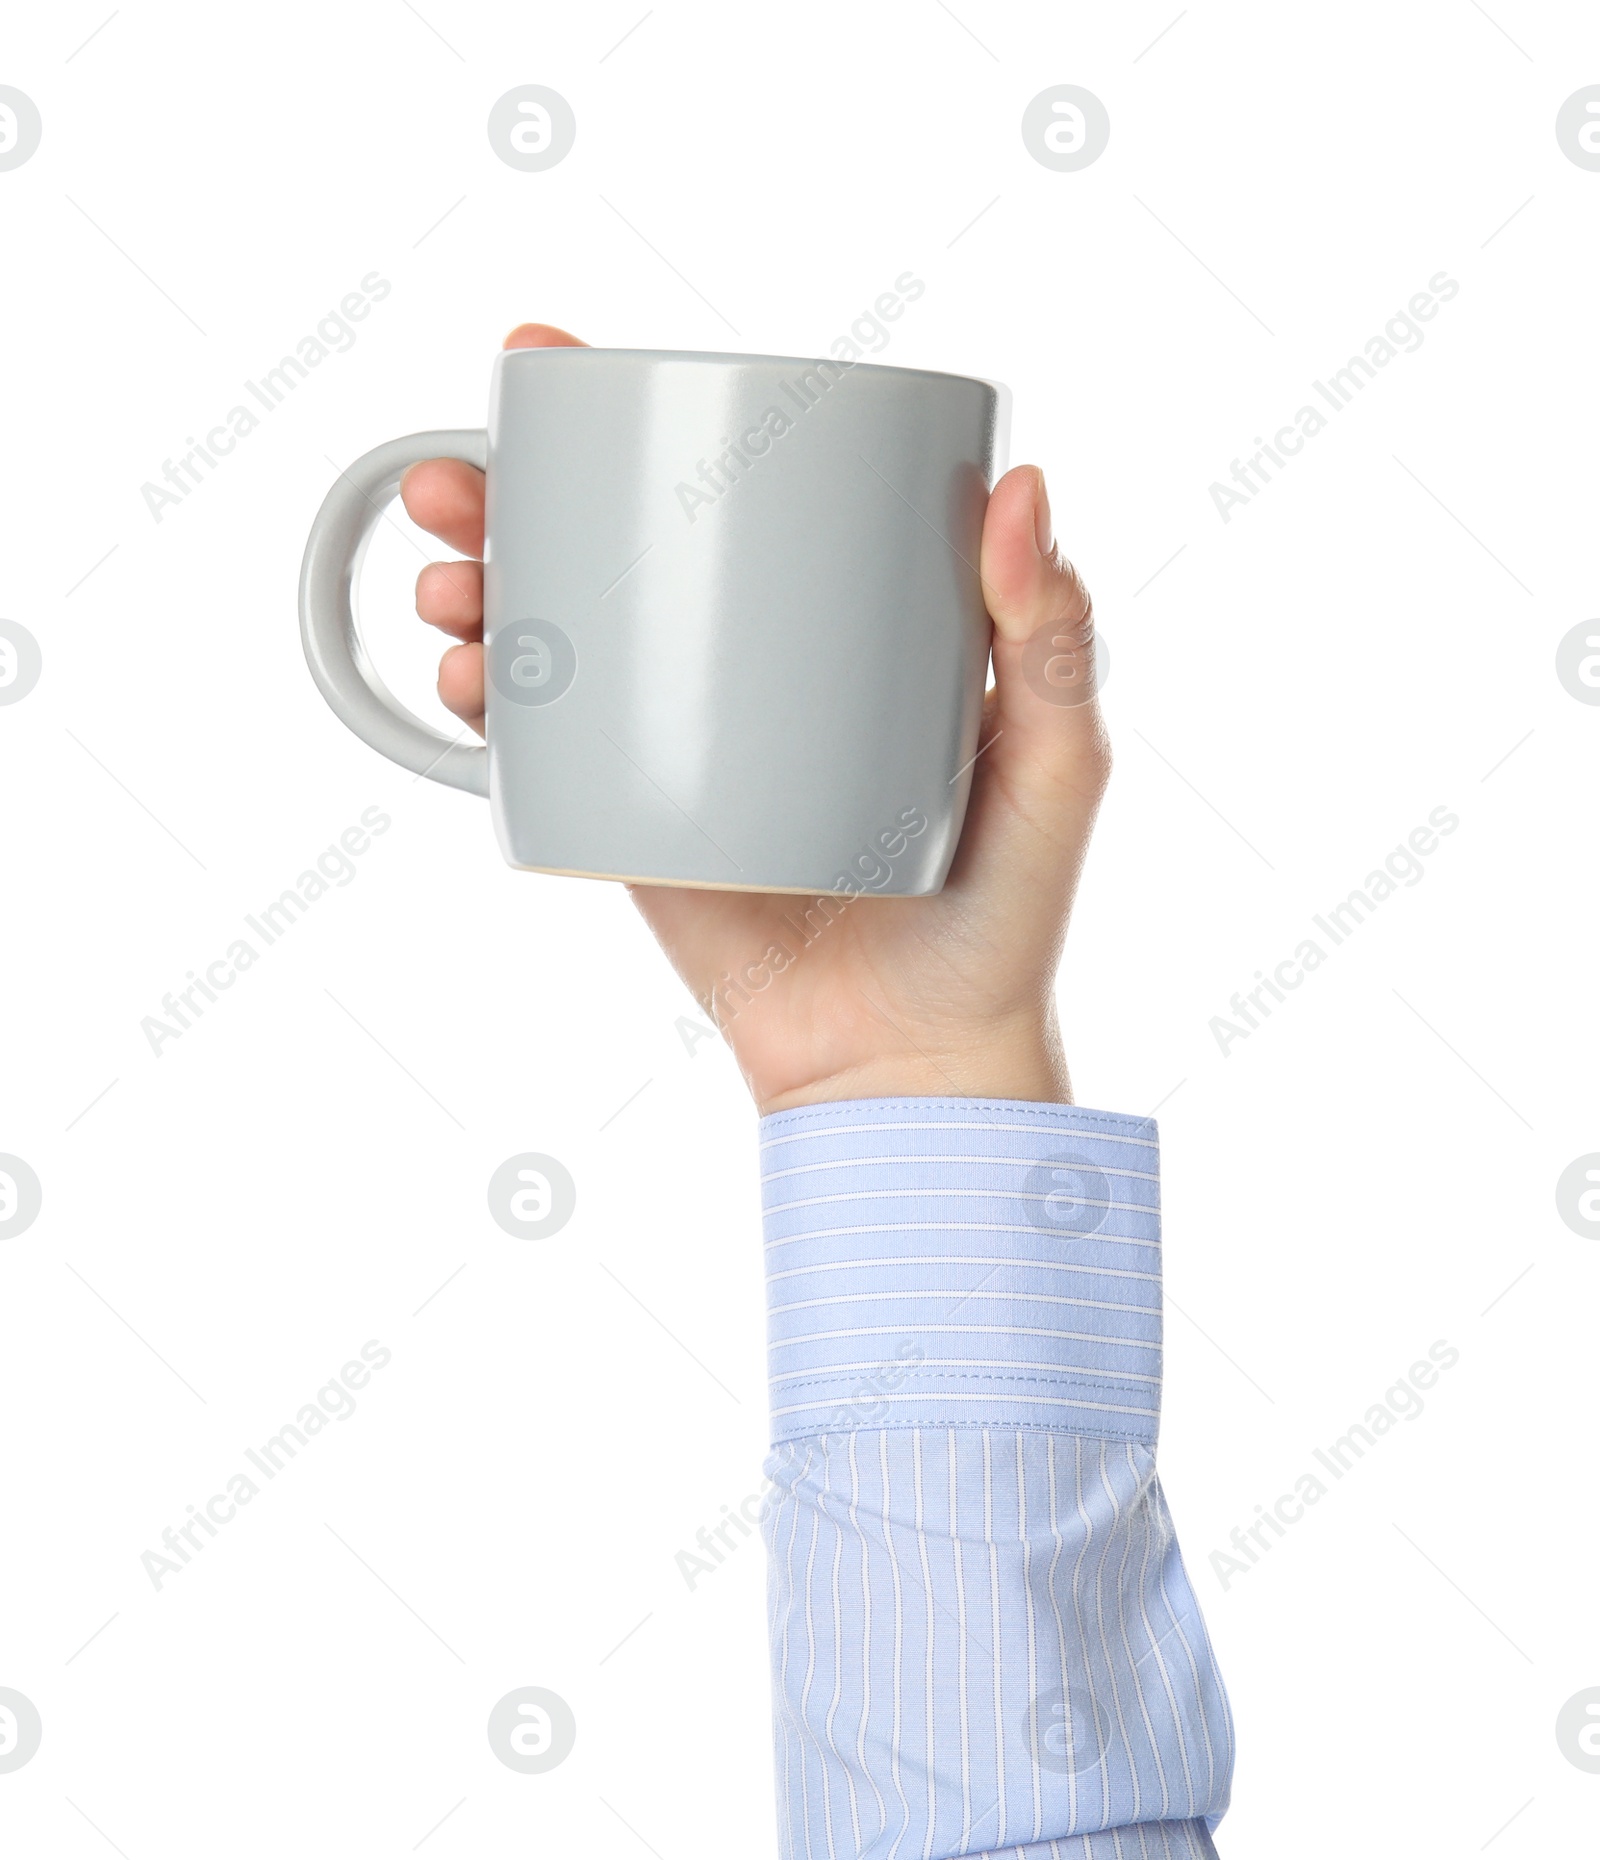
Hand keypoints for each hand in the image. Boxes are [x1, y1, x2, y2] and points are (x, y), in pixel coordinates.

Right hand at [403, 324, 1108, 1115]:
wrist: (913, 1064)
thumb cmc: (1004, 915)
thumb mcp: (1056, 766)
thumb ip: (1051, 637)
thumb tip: (1022, 488)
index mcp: (840, 619)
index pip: (731, 485)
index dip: (629, 416)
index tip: (556, 365)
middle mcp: (749, 664)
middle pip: (609, 549)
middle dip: (507, 497)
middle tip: (458, 481)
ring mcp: (683, 742)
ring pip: (559, 638)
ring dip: (478, 588)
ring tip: (450, 583)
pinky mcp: (639, 823)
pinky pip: (551, 752)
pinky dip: (493, 712)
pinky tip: (469, 679)